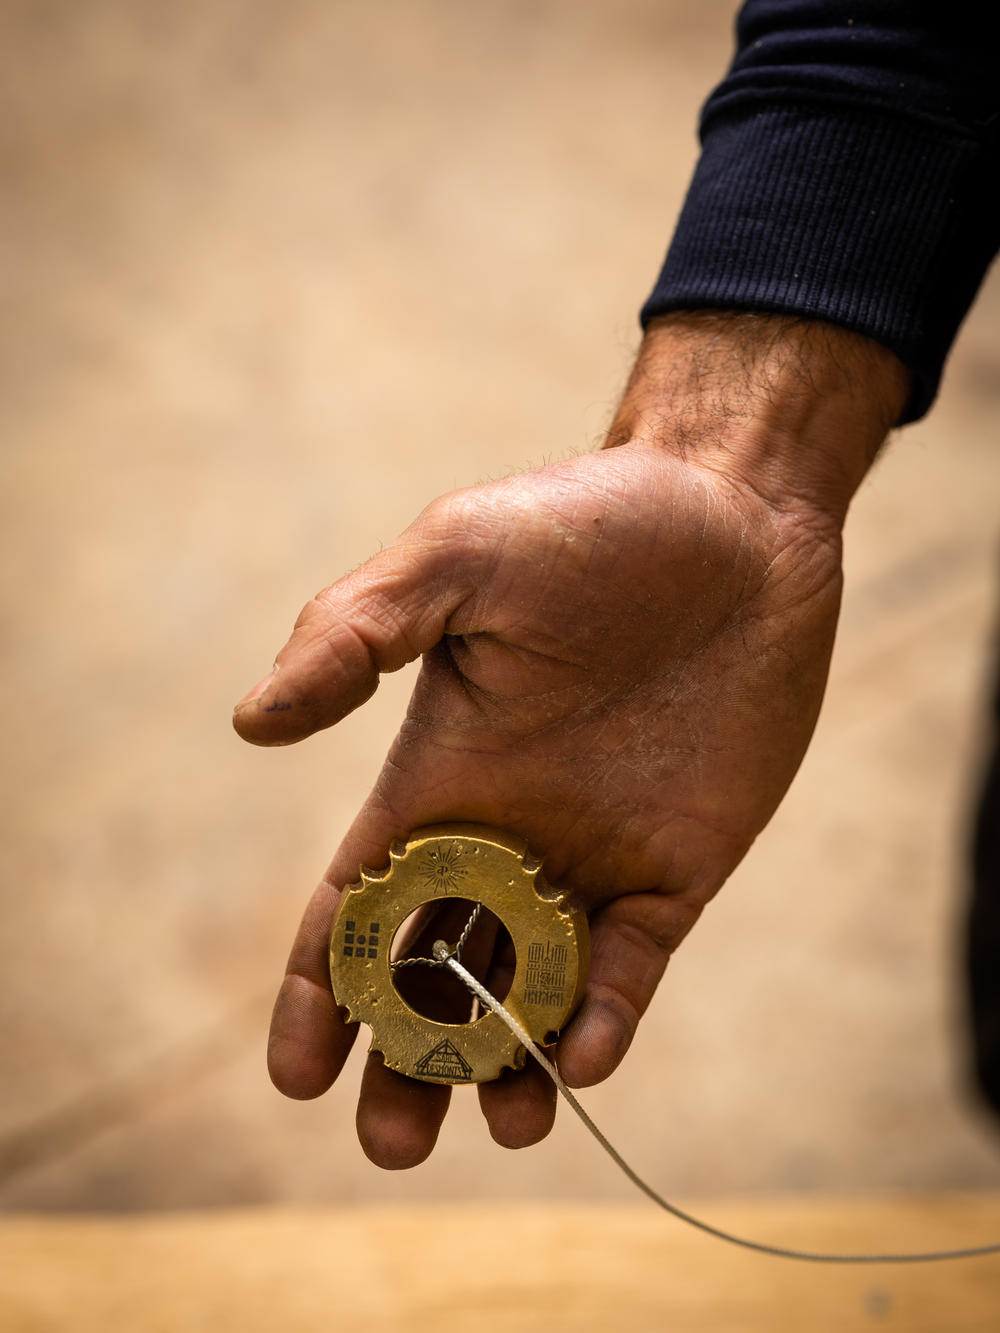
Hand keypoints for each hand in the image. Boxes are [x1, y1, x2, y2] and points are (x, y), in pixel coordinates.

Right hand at [233, 313, 908, 1167]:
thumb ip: (355, 633)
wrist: (731, 517)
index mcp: (432, 780)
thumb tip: (249, 723)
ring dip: (503, 1068)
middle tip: (393, 1143)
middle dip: (405, 1063)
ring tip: (500, 1124)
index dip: (318, 993)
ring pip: (527, 995)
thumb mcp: (456, 557)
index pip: (355, 909)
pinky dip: (601, 1020)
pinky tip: (581, 1056)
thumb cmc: (586, 524)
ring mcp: (588, 858)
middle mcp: (500, 833)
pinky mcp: (676, 868)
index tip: (296, 1075)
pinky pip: (628, 968)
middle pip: (431, 977)